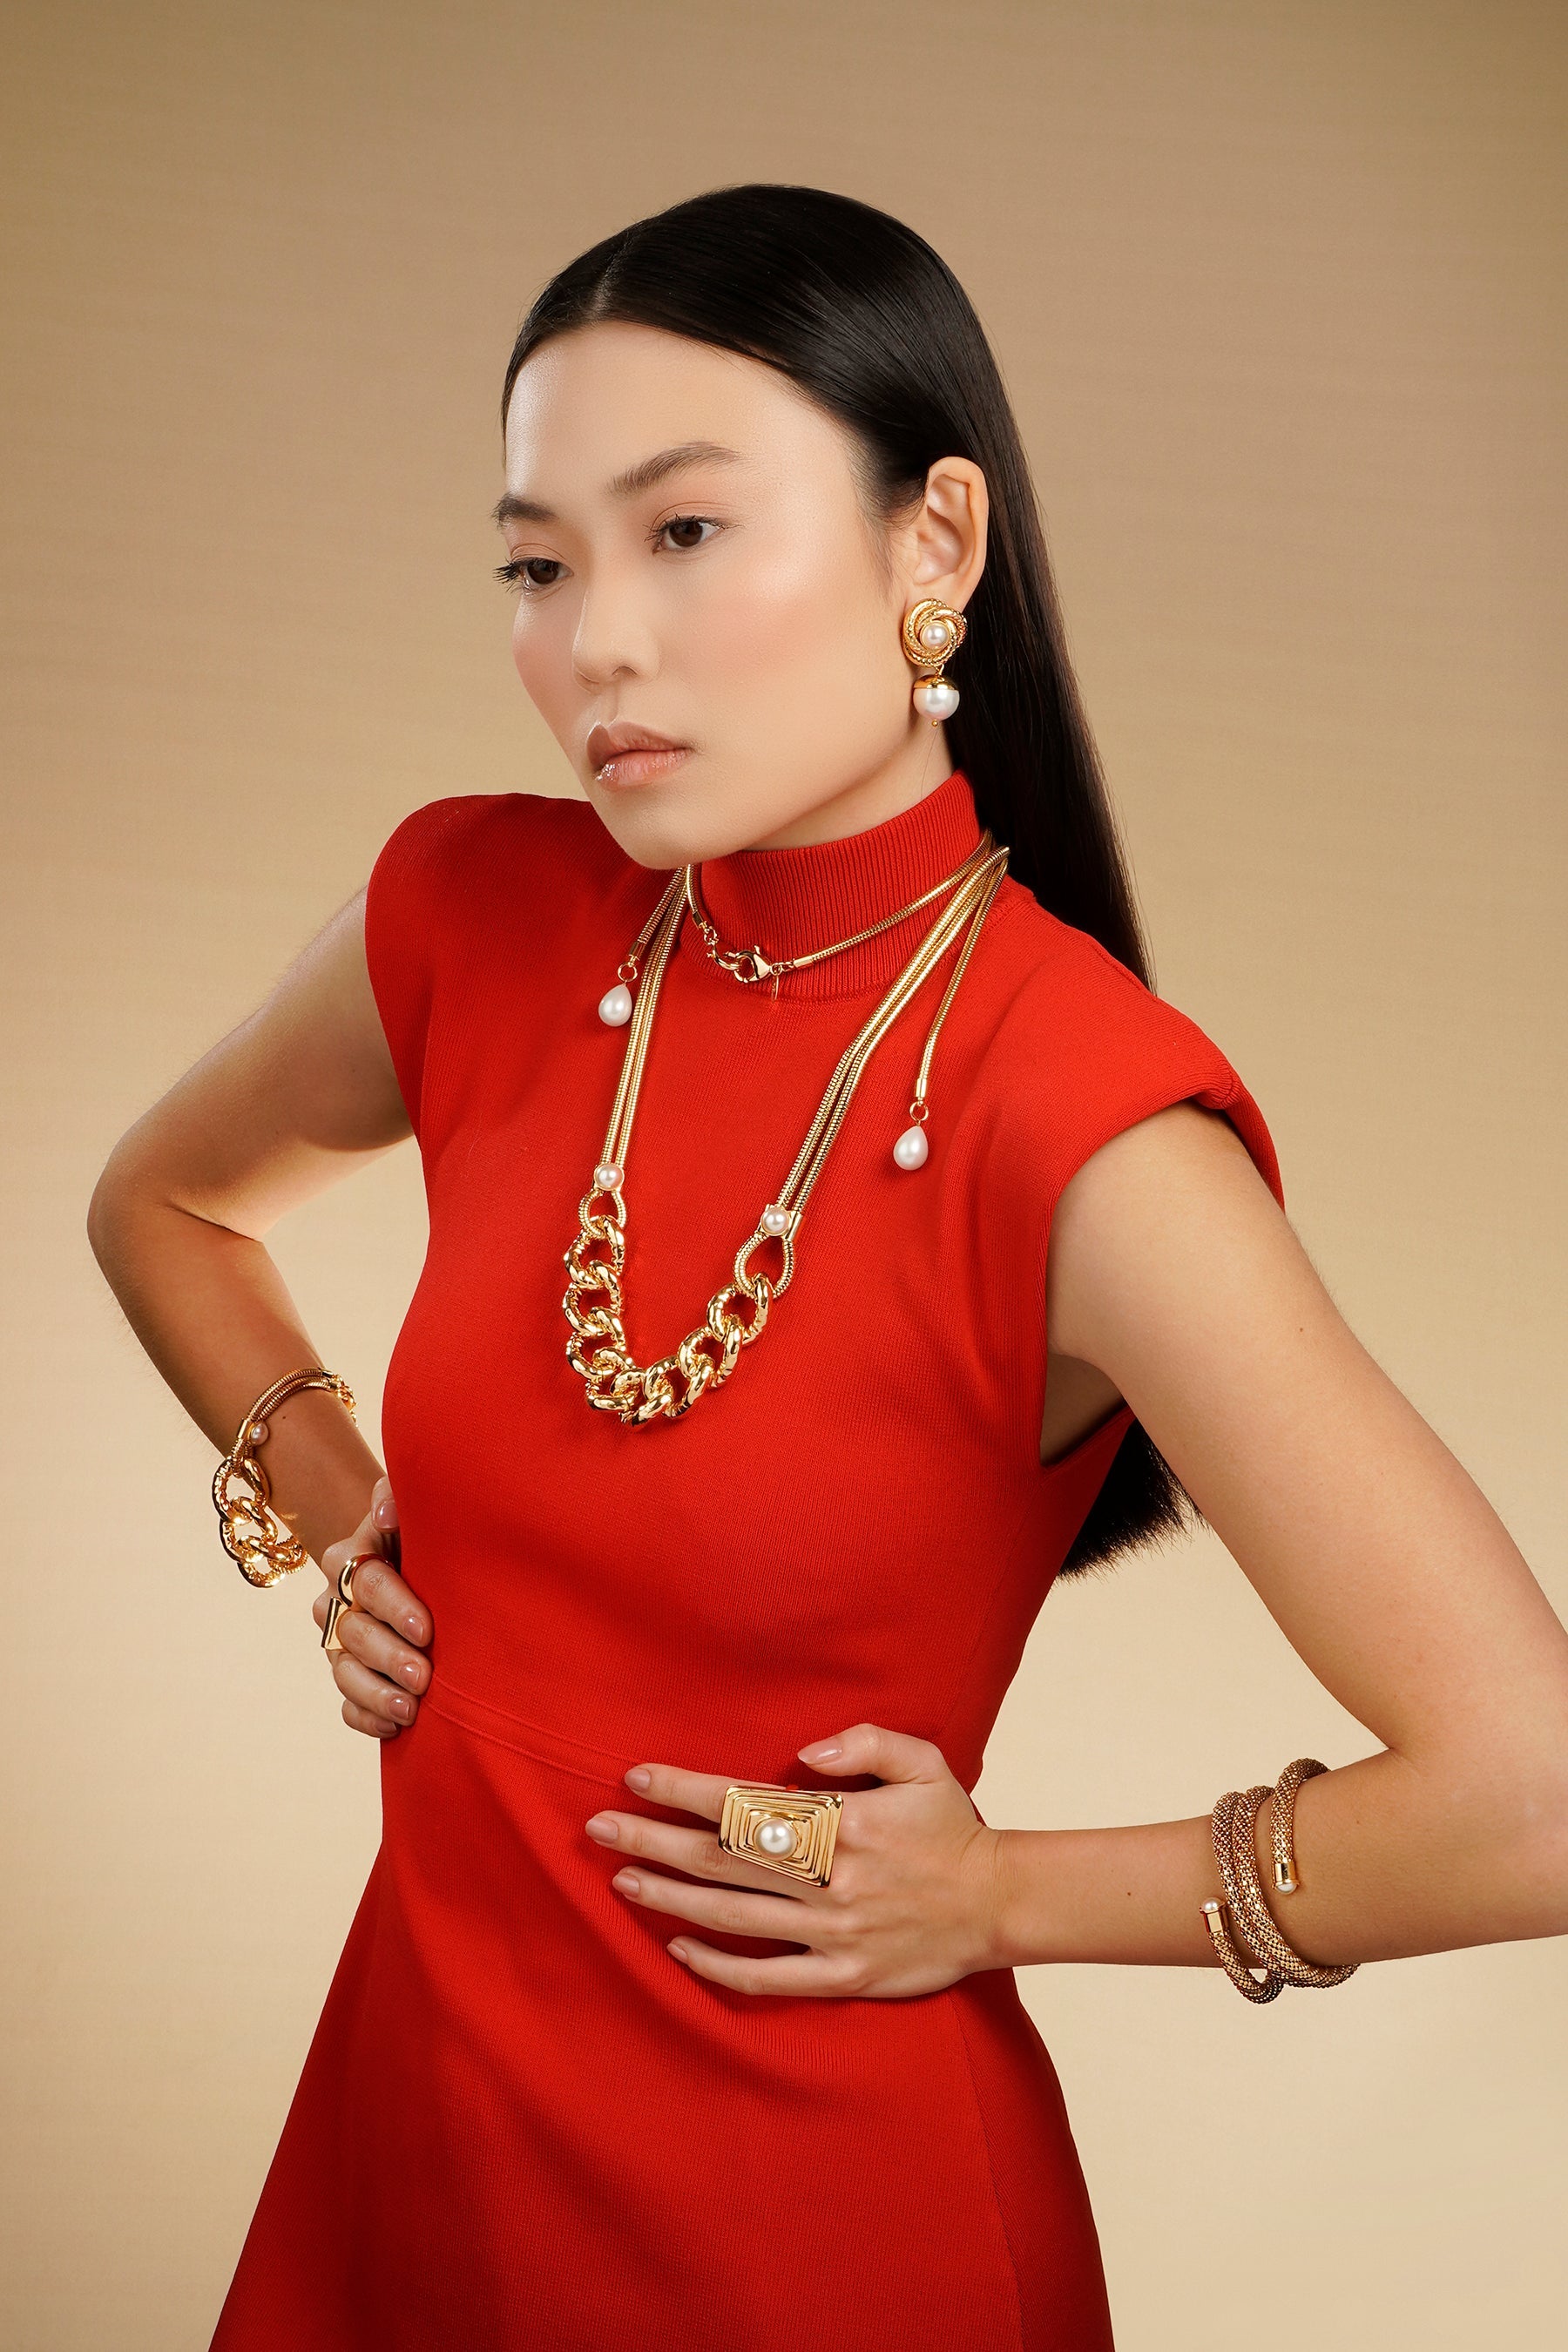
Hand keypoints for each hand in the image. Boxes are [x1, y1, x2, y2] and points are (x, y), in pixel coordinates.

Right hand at [310, 1476, 432, 1739]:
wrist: (420, 1562)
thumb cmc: (423, 1532)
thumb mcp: (417, 1507)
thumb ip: (399, 1495)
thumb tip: (385, 1514)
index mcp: (351, 1557)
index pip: (366, 1581)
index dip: (394, 1606)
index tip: (425, 1629)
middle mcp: (336, 1600)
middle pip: (353, 1632)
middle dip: (388, 1656)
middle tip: (423, 1676)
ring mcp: (339, 1642)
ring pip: (344, 1672)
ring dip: (376, 1694)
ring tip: (410, 1710)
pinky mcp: (349, 1675)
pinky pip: (346, 1703)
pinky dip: (367, 1717)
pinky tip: (394, 1728)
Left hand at [583, 1722, 1008, 1997]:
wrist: (1000, 1904)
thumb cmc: (952, 1828)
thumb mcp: (923, 1763)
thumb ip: (865, 1742)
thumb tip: (803, 1754)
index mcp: (843, 1823)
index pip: (744, 1803)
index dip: (685, 1790)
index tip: (637, 1777)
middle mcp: (830, 1878)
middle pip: (722, 1858)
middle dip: (654, 1839)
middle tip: (598, 1828)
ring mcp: (834, 1932)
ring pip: (733, 1916)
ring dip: (671, 1897)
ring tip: (623, 1878)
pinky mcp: (843, 1976)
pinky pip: (766, 1978)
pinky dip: (717, 1966)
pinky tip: (679, 1947)